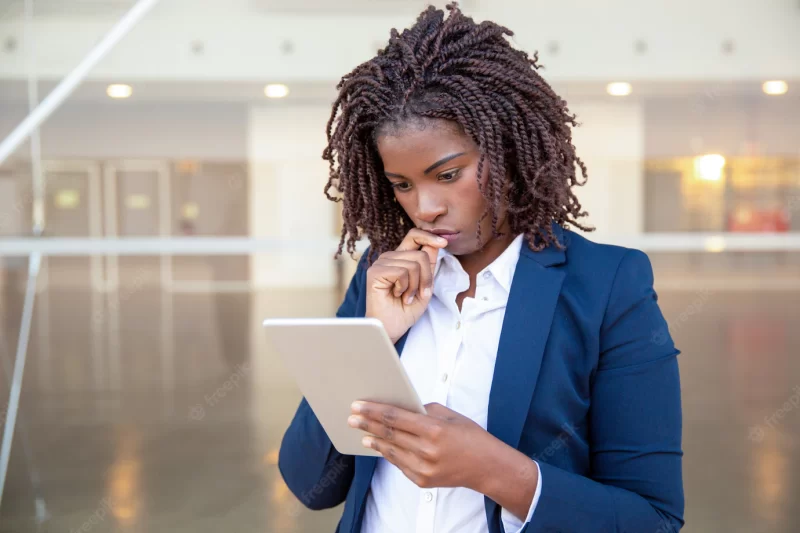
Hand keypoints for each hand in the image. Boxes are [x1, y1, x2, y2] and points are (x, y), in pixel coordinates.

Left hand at [348, 401, 499, 490]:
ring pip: (391, 452)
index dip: (374, 411)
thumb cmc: (471, 437)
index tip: (358, 406)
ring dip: (374, 441)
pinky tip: (380, 447)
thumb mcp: (450, 416)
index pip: (395, 418)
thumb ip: (425, 411)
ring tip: (361, 434)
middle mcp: (426, 450)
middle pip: (389, 434)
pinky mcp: (423, 481)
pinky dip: (389, 454)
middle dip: (367, 425)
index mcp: (434, 430)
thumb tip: (403, 407)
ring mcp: (424, 468)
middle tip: (352, 418)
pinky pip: (400, 465)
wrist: (487, 467)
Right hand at [365, 229, 447, 342]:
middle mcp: (390, 257)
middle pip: (420, 254)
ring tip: (407, 296)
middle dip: (427, 277)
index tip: (444, 242)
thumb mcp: (425, 285)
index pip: (414, 236)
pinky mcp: (375, 272)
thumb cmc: (406, 310)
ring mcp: (381, 263)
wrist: (392, 328)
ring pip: (413, 264)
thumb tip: (437, 243)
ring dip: (415, 285)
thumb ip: (429, 265)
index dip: (430, 236)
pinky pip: (402, 272)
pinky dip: (405, 287)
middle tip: (420, 293)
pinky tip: (398, 295)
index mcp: (401, 258)